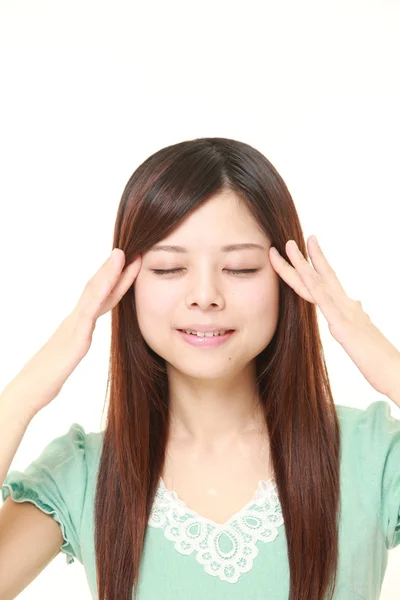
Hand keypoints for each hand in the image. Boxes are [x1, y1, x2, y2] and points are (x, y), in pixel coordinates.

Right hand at [2, 249, 141, 416]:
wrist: (28, 391)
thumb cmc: (47, 378)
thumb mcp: (68, 356)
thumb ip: (75, 343)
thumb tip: (80, 338)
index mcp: (77, 325)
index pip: (99, 298)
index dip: (115, 280)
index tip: (129, 265)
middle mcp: (74, 320)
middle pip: (97, 289)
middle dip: (115, 270)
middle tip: (130, 251)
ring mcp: (73, 327)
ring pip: (92, 295)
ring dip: (108, 274)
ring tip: (121, 256)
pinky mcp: (73, 340)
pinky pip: (87, 314)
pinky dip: (98, 297)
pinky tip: (108, 285)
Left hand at [269, 235, 399, 397]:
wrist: (396, 372)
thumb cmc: (380, 358)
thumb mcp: (365, 334)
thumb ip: (359, 317)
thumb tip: (357, 304)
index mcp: (347, 309)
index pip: (326, 282)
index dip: (314, 263)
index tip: (306, 245)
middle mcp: (346, 306)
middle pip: (318, 277)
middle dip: (301, 258)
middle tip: (287, 240)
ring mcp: (345, 314)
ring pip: (318, 284)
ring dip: (301, 264)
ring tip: (289, 246)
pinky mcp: (344, 328)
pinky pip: (326, 304)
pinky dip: (315, 288)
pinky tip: (305, 275)